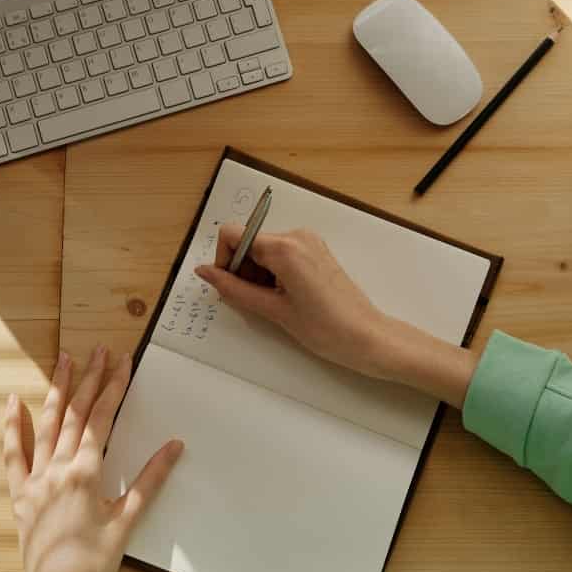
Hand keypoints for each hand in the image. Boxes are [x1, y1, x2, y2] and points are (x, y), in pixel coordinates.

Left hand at [4, 349, 183, 571]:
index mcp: (85, 473)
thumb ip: (150, 480)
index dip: (114, 386)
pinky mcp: (20, 496)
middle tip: (99, 350)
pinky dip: (13, 427)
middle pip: (75, 413)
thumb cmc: (96, 562)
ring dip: (57, 391)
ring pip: (46, 425)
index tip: (122, 361)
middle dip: (89, 378)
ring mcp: (34, 481)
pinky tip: (14, 402)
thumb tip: (174, 446)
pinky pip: (13, 455)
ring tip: (64, 360)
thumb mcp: (128, 520)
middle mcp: (57, 470)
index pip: (102, 417)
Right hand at [195, 226, 478, 407]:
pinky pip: (281, 254)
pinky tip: (285, 298)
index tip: (231, 286)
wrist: (368, 337)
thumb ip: (233, 289)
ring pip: (263, 249)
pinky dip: (273, 273)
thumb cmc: (324, 328)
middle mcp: (296, 235)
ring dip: (258, 274)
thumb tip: (204, 272)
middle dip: (242, 270)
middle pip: (248, 241)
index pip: (233, 233)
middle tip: (257, 302)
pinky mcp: (316, 251)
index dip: (224, 259)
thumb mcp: (273, 311)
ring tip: (275, 304)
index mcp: (284, 247)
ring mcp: (309, 241)